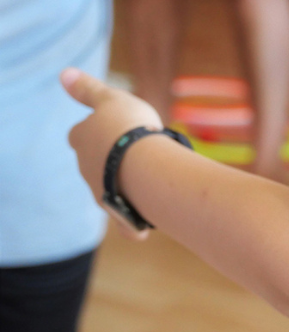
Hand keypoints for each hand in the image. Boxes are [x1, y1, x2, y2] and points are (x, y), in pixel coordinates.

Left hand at [61, 68, 163, 239]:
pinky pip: (125, 221)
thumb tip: (64, 73)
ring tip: (150, 177)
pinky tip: (143, 226)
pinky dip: (132, 225)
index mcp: (81, 139)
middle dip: (111, 159)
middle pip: (94, 162)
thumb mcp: (111, 98)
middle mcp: (85, 167)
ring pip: (110, 188)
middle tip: (138, 151)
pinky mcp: (118, 213)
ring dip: (125, 184)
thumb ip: (88, 89)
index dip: (96, 130)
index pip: (80, 133)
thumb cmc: (129, 129)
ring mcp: (100, 192)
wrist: (145, 167)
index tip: (117, 128)